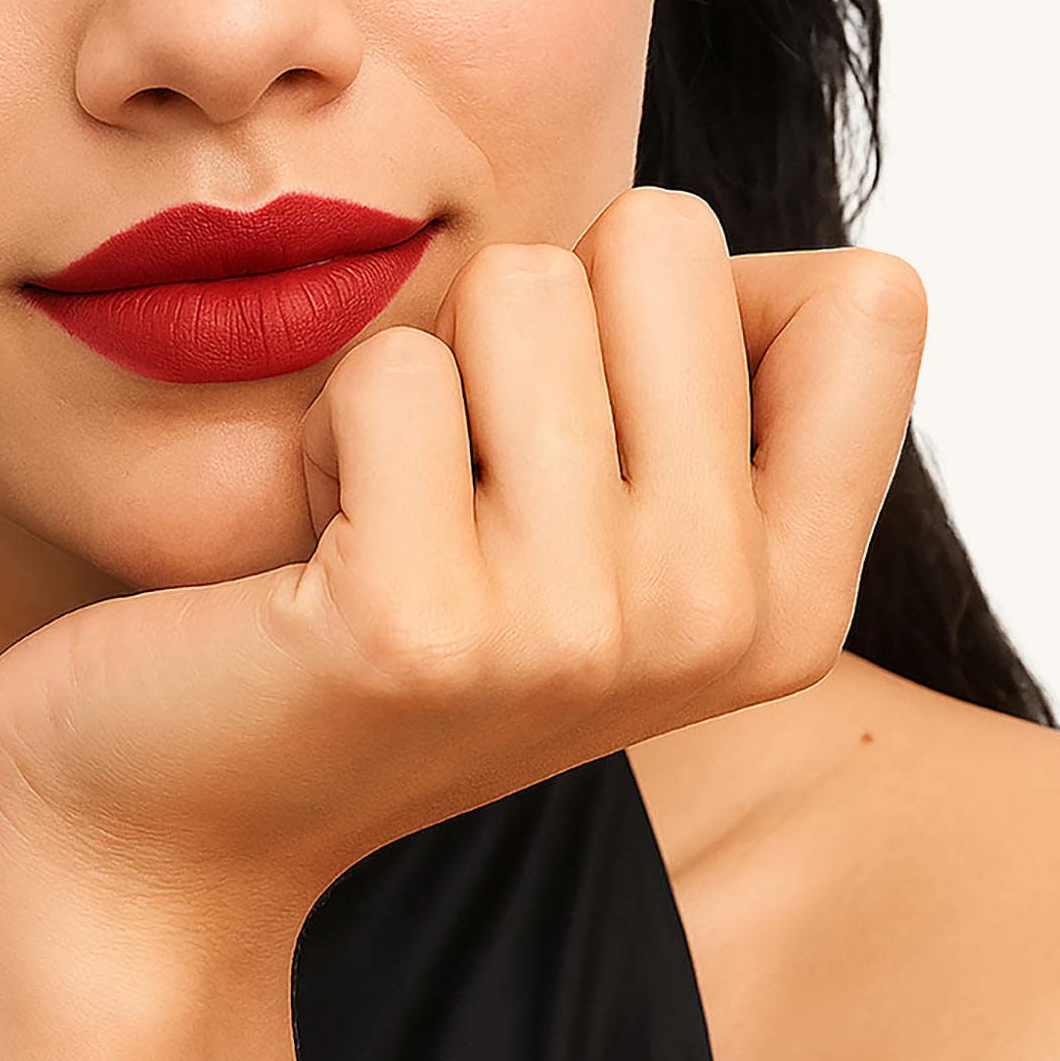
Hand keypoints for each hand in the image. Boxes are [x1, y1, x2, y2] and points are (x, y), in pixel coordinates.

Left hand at [0, 185, 925, 938]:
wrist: (185, 823)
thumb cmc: (400, 614)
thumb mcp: (611, 526)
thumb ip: (717, 389)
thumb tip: (835, 262)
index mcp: (792, 595)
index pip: (874, 296)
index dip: (698, 297)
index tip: (595, 414)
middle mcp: (719, 619)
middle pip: (661, 237)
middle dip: (530, 312)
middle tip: (467, 464)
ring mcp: (577, 631)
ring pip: (517, 286)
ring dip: (419, 370)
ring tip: (391, 507)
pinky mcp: (417, 624)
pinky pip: (390, 372)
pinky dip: (329, 426)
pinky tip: (317, 552)